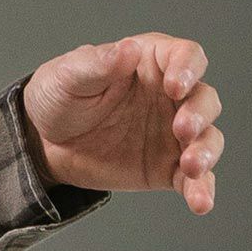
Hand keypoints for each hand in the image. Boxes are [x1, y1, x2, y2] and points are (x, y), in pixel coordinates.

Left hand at [19, 33, 221, 213]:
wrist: (43, 143)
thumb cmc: (57, 96)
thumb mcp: (68, 74)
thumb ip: (98, 63)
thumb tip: (129, 49)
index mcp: (149, 63)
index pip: (186, 56)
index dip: (188, 68)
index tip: (175, 86)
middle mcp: (169, 96)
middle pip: (204, 98)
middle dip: (200, 113)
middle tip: (181, 129)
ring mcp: (172, 134)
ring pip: (208, 138)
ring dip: (207, 151)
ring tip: (191, 166)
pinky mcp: (168, 167)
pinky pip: (194, 179)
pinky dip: (201, 189)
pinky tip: (199, 201)